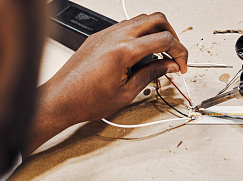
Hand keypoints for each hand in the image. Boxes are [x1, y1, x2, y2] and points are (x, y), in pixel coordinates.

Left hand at [26, 13, 187, 154]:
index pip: (164, 39)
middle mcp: (115, 36)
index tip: (181, 65)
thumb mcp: (127, 93)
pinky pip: (126, 26)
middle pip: (157, 19)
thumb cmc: (85, 99)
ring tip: (158, 57)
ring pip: (141, 19)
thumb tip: (169, 66)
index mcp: (124, 50)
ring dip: (155, 34)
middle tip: (174, 55)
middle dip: (172, 36)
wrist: (61, 99)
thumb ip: (152, 74)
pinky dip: (140, 36)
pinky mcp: (99, 36)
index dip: (180, 52)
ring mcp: (106, 33)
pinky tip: (140, 55)